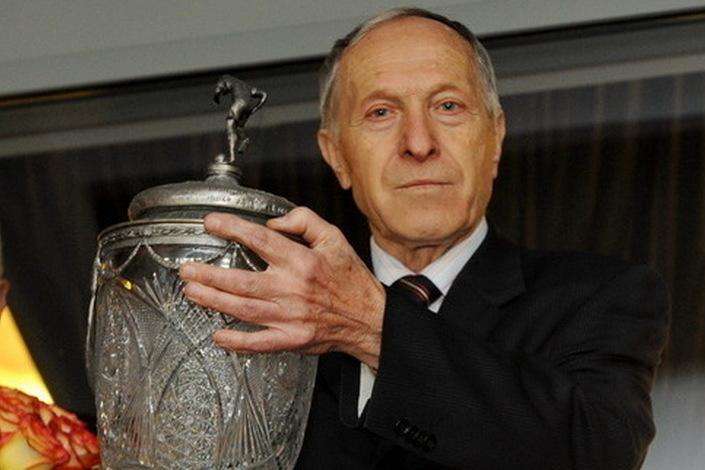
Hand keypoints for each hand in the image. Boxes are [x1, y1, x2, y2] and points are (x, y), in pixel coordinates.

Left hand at [179, 208, 385, 368]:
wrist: (369, 318)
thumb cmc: (350, 279)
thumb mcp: (334, 238)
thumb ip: (304, 222)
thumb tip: (273, 222)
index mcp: (302, 261)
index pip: (259, 240)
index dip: (232, 229)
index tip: (211, 223)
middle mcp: (292, 289)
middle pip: (241, 280)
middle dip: (209, 274)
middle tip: (186, 268)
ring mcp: (290, 317)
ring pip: (243, 309)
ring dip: (213, 300)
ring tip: (191, 291)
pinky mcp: (292, 339)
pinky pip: (259, 342)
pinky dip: (236, 342)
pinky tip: (218, 336)